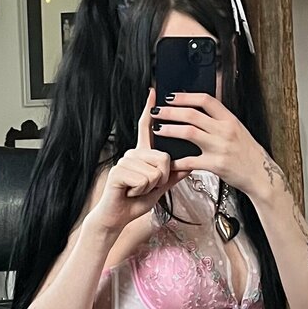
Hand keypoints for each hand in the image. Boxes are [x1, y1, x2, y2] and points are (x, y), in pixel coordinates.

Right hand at [86, 88, 188, 235]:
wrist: (117, 217)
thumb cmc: (135, 202)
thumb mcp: (159, 188)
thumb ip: (173, 176)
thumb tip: (190, 163)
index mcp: (142, 153)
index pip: (146, 127)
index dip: (149, 109)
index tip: (153, 91)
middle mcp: (132, 153)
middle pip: (163, 157)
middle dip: (161, 178)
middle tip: (147, 187)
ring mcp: (124, 161)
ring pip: (155, 171)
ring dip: (151, 187)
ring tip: (137, 191)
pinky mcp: (118, 172)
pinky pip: (144, 179)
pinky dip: (141, 191)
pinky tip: (130, 193)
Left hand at [151, 92, 263, 194]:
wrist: (261, 175)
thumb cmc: (249, 154)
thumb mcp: (238, 130)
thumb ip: (221, 120)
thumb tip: (202, 109)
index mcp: (230, 120)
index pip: (206, 100)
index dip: (186, 96)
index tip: (172, 97)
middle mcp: (224, 131)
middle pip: (192, 114)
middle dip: (170, 111)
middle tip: (157, 112)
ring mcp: (220, 147)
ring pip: (188, 132)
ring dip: (169, 130)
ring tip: (158, 129)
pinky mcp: (216, 165)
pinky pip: (191, 161)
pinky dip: (177, 161)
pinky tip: (169, 161)